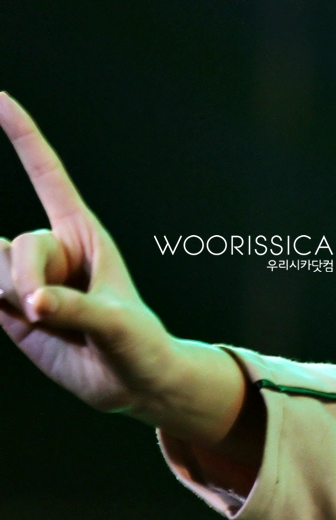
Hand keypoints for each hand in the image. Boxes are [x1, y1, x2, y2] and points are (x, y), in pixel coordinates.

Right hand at [0, 92, 249, 448]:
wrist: (132, 382)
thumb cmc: (139, 344)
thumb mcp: (118, 326)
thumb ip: (75, 310)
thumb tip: (30, 304)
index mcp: (85, 234)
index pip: (47, 175)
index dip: (22, 136)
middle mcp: (52, 249)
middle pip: (19, 245)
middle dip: (26, 278)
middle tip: (46, 311)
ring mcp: (25, 277)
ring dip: (9, 296)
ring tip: (46, 322)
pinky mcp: (6, 306)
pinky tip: (13, 305)